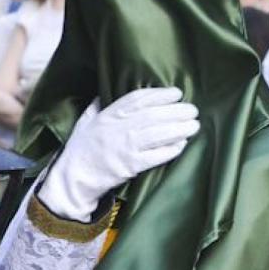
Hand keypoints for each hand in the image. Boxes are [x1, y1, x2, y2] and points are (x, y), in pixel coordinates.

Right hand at [39, 88, 199, 220]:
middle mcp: (119, 128)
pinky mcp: (130, 165)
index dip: (159, 94)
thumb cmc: (80, 148)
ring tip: (194, 125)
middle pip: (153, 115)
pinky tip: (181, 145)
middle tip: (193, 110)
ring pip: (158, 134)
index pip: (138, 99)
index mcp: (109, 115)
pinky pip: (156, 156)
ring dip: (179, 129)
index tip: (176, 93)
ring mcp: (125, 147)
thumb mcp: (85, 121)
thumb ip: (96, 106)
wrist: (74, 176)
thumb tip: (104, 93)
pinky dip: (170, 150)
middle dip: (176, 111)